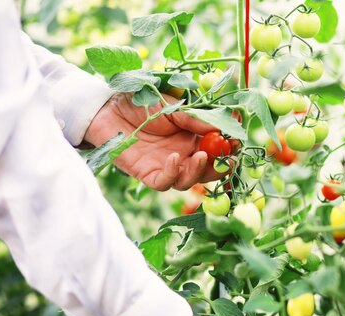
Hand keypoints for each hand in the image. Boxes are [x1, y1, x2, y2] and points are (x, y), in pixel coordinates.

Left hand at [84, 93, 230, 190]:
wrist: (108, 107)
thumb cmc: (141, 103)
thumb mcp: (173, 107)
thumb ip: (195, 119)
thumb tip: (221, 128)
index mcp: (193, 139)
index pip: (217, 150)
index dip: (229, 149)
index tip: (237, 142)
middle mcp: (183, 156)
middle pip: (208, 171)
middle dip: (220, 166)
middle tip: (227, 158)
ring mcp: (166, 167)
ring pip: (189, 181)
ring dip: (199, 171)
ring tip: (202, 154)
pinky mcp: (148, 174)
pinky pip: (165, 183)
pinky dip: (173, 173)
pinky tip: (174, 157)